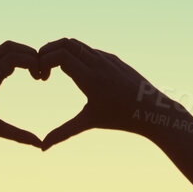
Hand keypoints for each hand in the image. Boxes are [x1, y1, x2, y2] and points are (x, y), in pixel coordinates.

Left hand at [0, 41, 43, 147]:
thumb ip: (17, 134)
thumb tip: (39, 145)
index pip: (15, 57)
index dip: (32, 62)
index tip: (40, 77)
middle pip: (9, 46)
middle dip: (28, 53)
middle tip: (39, 69)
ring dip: (15, 56)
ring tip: (28, 71)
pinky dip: (2, 59)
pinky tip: (8, 73)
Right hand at [36, 39, 162, 148]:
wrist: (152, 110)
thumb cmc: (120, 119)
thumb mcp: (89, 123)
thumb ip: (63, 132)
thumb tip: (42, 148)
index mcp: (89, 77)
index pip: (59, 55)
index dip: (44, 61)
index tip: (41, 78)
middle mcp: (98, 62)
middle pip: (65, 43)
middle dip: (48, 51)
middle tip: (42, 70)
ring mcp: (106, 58)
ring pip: (77, 44)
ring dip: (61, 52)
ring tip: (54, 70)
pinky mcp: (113, 59)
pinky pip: (90, 50)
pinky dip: (76, 55)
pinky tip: (74, 72)